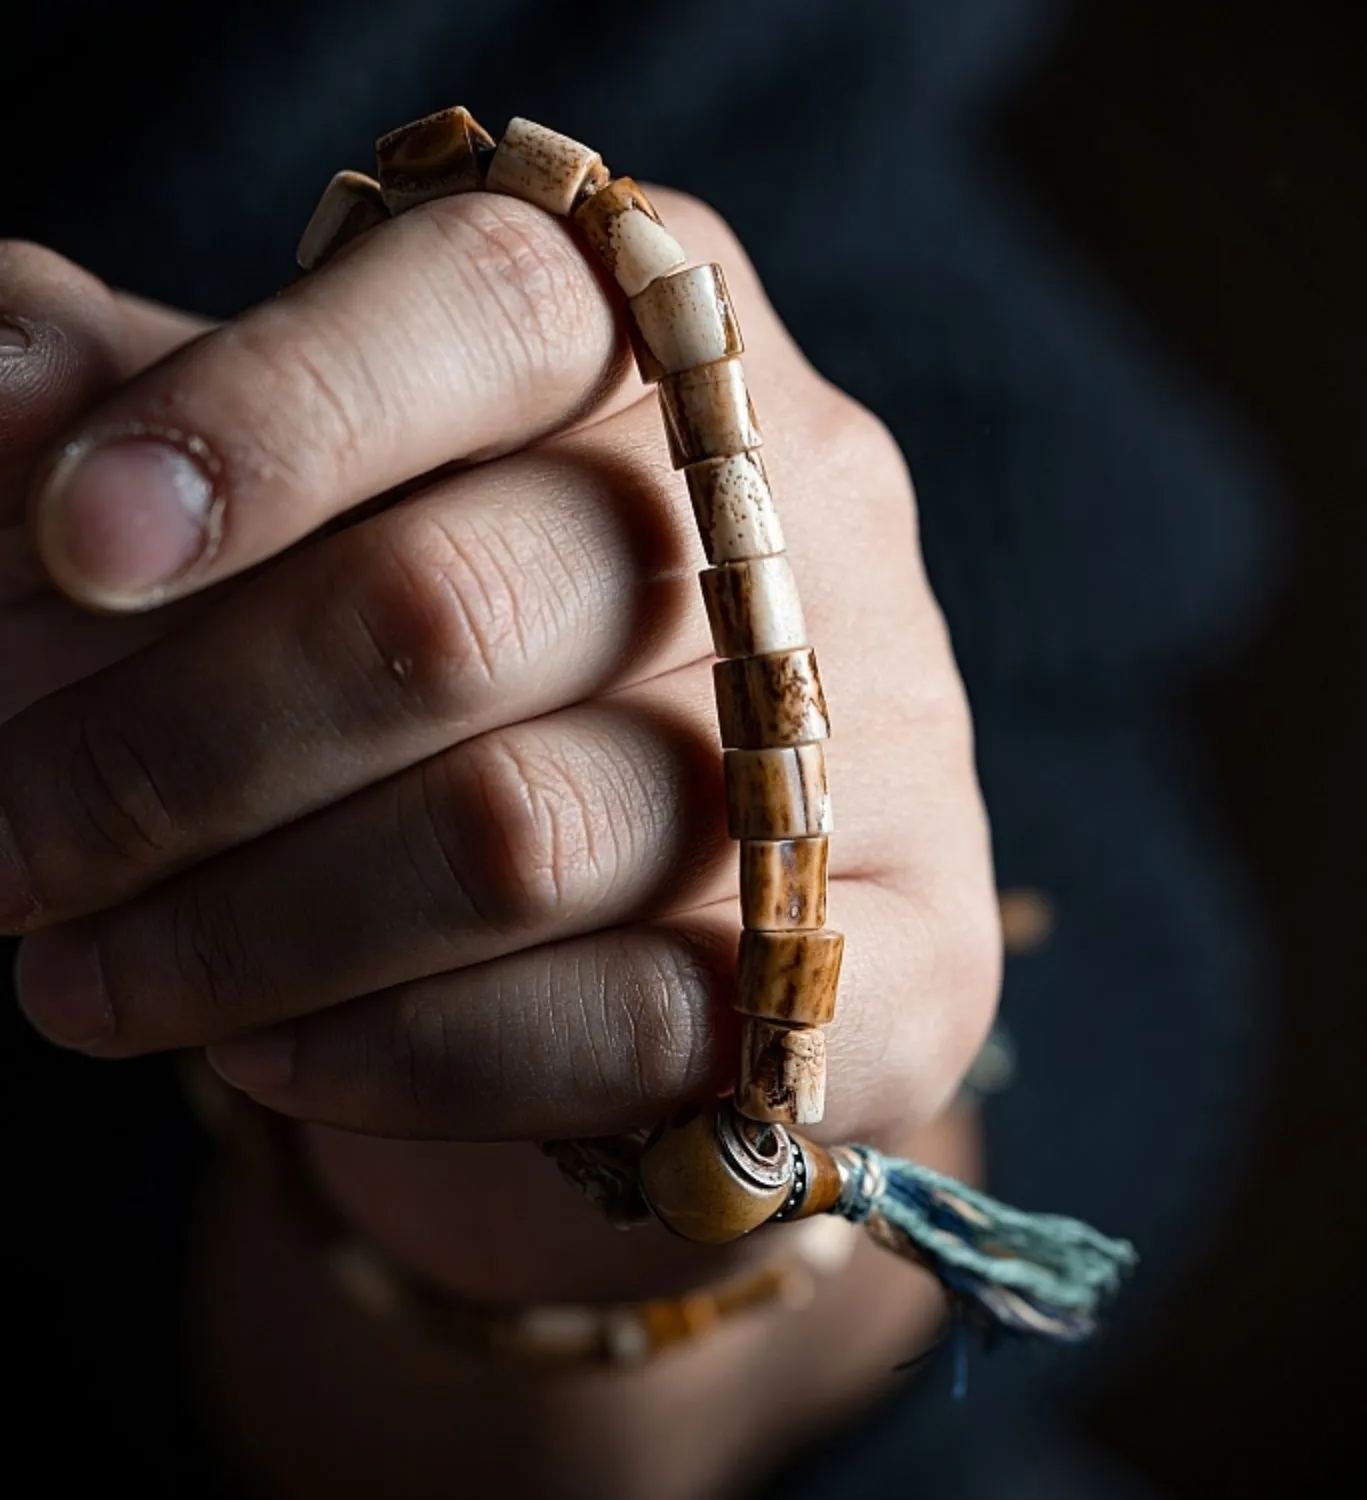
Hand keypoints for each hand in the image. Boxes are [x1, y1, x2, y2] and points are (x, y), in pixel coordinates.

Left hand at [2, 188, 998, 1292]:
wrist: (688, 899)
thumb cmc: (479, 668)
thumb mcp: (330, 500)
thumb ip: (165, 416)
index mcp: (675, 337)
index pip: (498, 302)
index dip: (272, 412)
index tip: (72, 548)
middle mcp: (807, 517)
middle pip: (468, 601)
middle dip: (178, 746)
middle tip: (10, 840)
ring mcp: (883, 741)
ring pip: (525, 833)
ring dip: (249, 926)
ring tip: (79, 973)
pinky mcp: (910, 951)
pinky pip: (642, 1018)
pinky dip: (409, 1051)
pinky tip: (266, 1052)